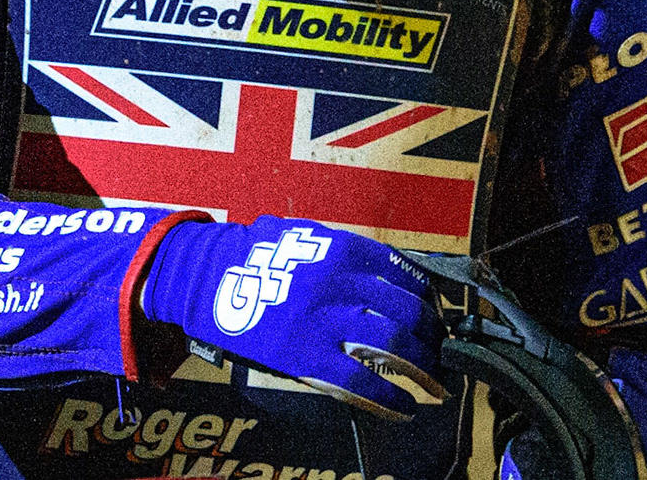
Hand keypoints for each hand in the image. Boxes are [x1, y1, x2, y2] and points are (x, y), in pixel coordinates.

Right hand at [142, 216, 446, 419]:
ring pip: (394, 347)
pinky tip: (404, 409)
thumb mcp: (304, 238)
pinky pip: (361, 382)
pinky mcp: (306, 357)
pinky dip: (391, 399)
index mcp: (342, 250)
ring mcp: (324, 321)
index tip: (435, 317)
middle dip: (433, 337)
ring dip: (423, 369)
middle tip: (442, 354)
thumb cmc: (253, 256)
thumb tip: (390, 276)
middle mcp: (340, 283)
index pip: (404, 275)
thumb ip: (346, 254)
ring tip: (434, 384)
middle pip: (407, 313)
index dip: (428, 301)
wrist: (205, 279)